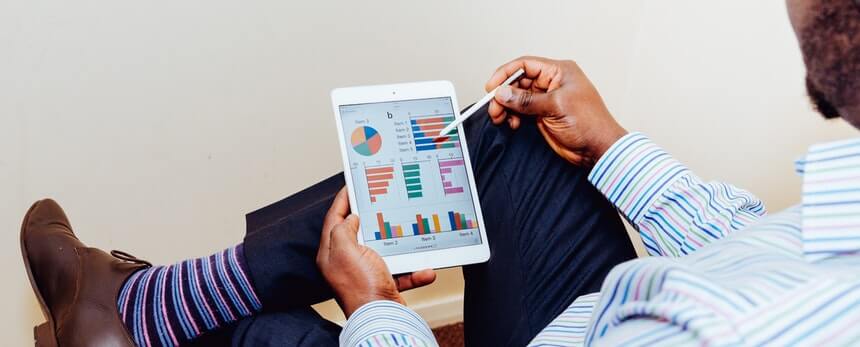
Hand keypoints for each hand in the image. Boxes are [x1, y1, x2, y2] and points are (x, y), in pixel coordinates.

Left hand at [316, 188, 436, 317]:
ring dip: (399, 245)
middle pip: (358, 232)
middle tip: (380, 200)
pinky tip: (424, 269)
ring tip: (408, 232)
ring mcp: (365, 273)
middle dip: (371, 217)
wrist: (381, 318)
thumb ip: (344, 229)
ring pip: (383, 250)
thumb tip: (351, 218)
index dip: (342, 200)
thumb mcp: (346, 250)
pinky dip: (414, 271)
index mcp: (331, 253)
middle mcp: (346, 263)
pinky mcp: (383, 284)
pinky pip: (401, 272)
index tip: (351, 185)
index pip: (334, 219)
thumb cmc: (361, 287)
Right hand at [486, 56, 627, 165]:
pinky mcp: (542, 114)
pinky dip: (513, 116)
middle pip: (518, 81)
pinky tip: (512, 123)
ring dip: (506, 107)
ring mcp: (546, 99)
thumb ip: (526, 100)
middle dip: (504, 94)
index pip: (525, 65)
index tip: (492, 87)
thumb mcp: (555, 106)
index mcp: (559, 71)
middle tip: (494, 107)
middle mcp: (552, 82)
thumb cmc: (589, 123)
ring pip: (517, 97)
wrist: (597, 148)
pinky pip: (521, 110)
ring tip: (500, 117)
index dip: (506, 74)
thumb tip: (503, 93)